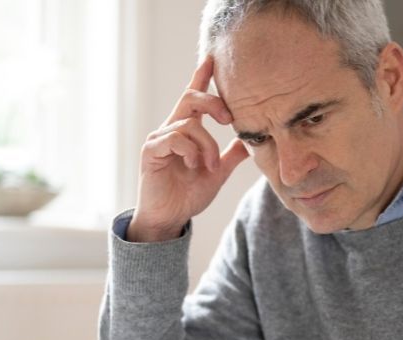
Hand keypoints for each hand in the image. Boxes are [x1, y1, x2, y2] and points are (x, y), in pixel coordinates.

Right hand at [130, 57, 249, 241]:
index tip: (211, 58)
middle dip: (212, 102)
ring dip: (207, 146)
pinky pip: (175, 138)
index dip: (201, 77)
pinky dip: (191, 151)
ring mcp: (159, 139)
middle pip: (189, 98)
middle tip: (230, 119)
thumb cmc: (188, 195)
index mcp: (186, 131)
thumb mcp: (218, 173)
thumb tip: (251, 141)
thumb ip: (232, 155)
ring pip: (189, 125)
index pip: (194, 97)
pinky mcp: (151, 151)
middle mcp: (171, 129)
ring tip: (209, 166)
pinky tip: (195, 166)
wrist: (169, 219)